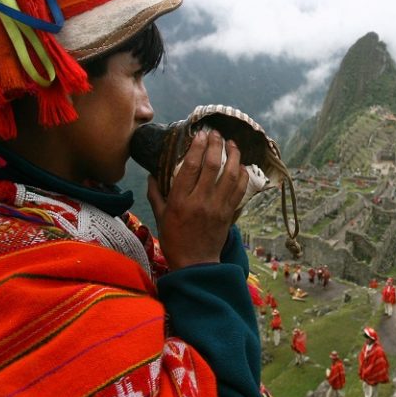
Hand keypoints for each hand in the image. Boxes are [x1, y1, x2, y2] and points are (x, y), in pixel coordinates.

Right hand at [147, 130, 248, 269]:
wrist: (195, 263)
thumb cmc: (175, 239)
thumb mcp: (160, 215)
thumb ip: (156, 193)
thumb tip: (152, 173)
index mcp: (180, 200)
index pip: (190, 167)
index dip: (197, 147)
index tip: (200, 134)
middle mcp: (200, 201)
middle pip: (212, 166)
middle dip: (216, 145)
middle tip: (216, 133)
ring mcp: (218, 207)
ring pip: (230, 175)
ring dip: (234, 156)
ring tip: (232, 143)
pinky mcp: (230, 213)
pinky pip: (240, 189)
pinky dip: (243, 175)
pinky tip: (241, 165)